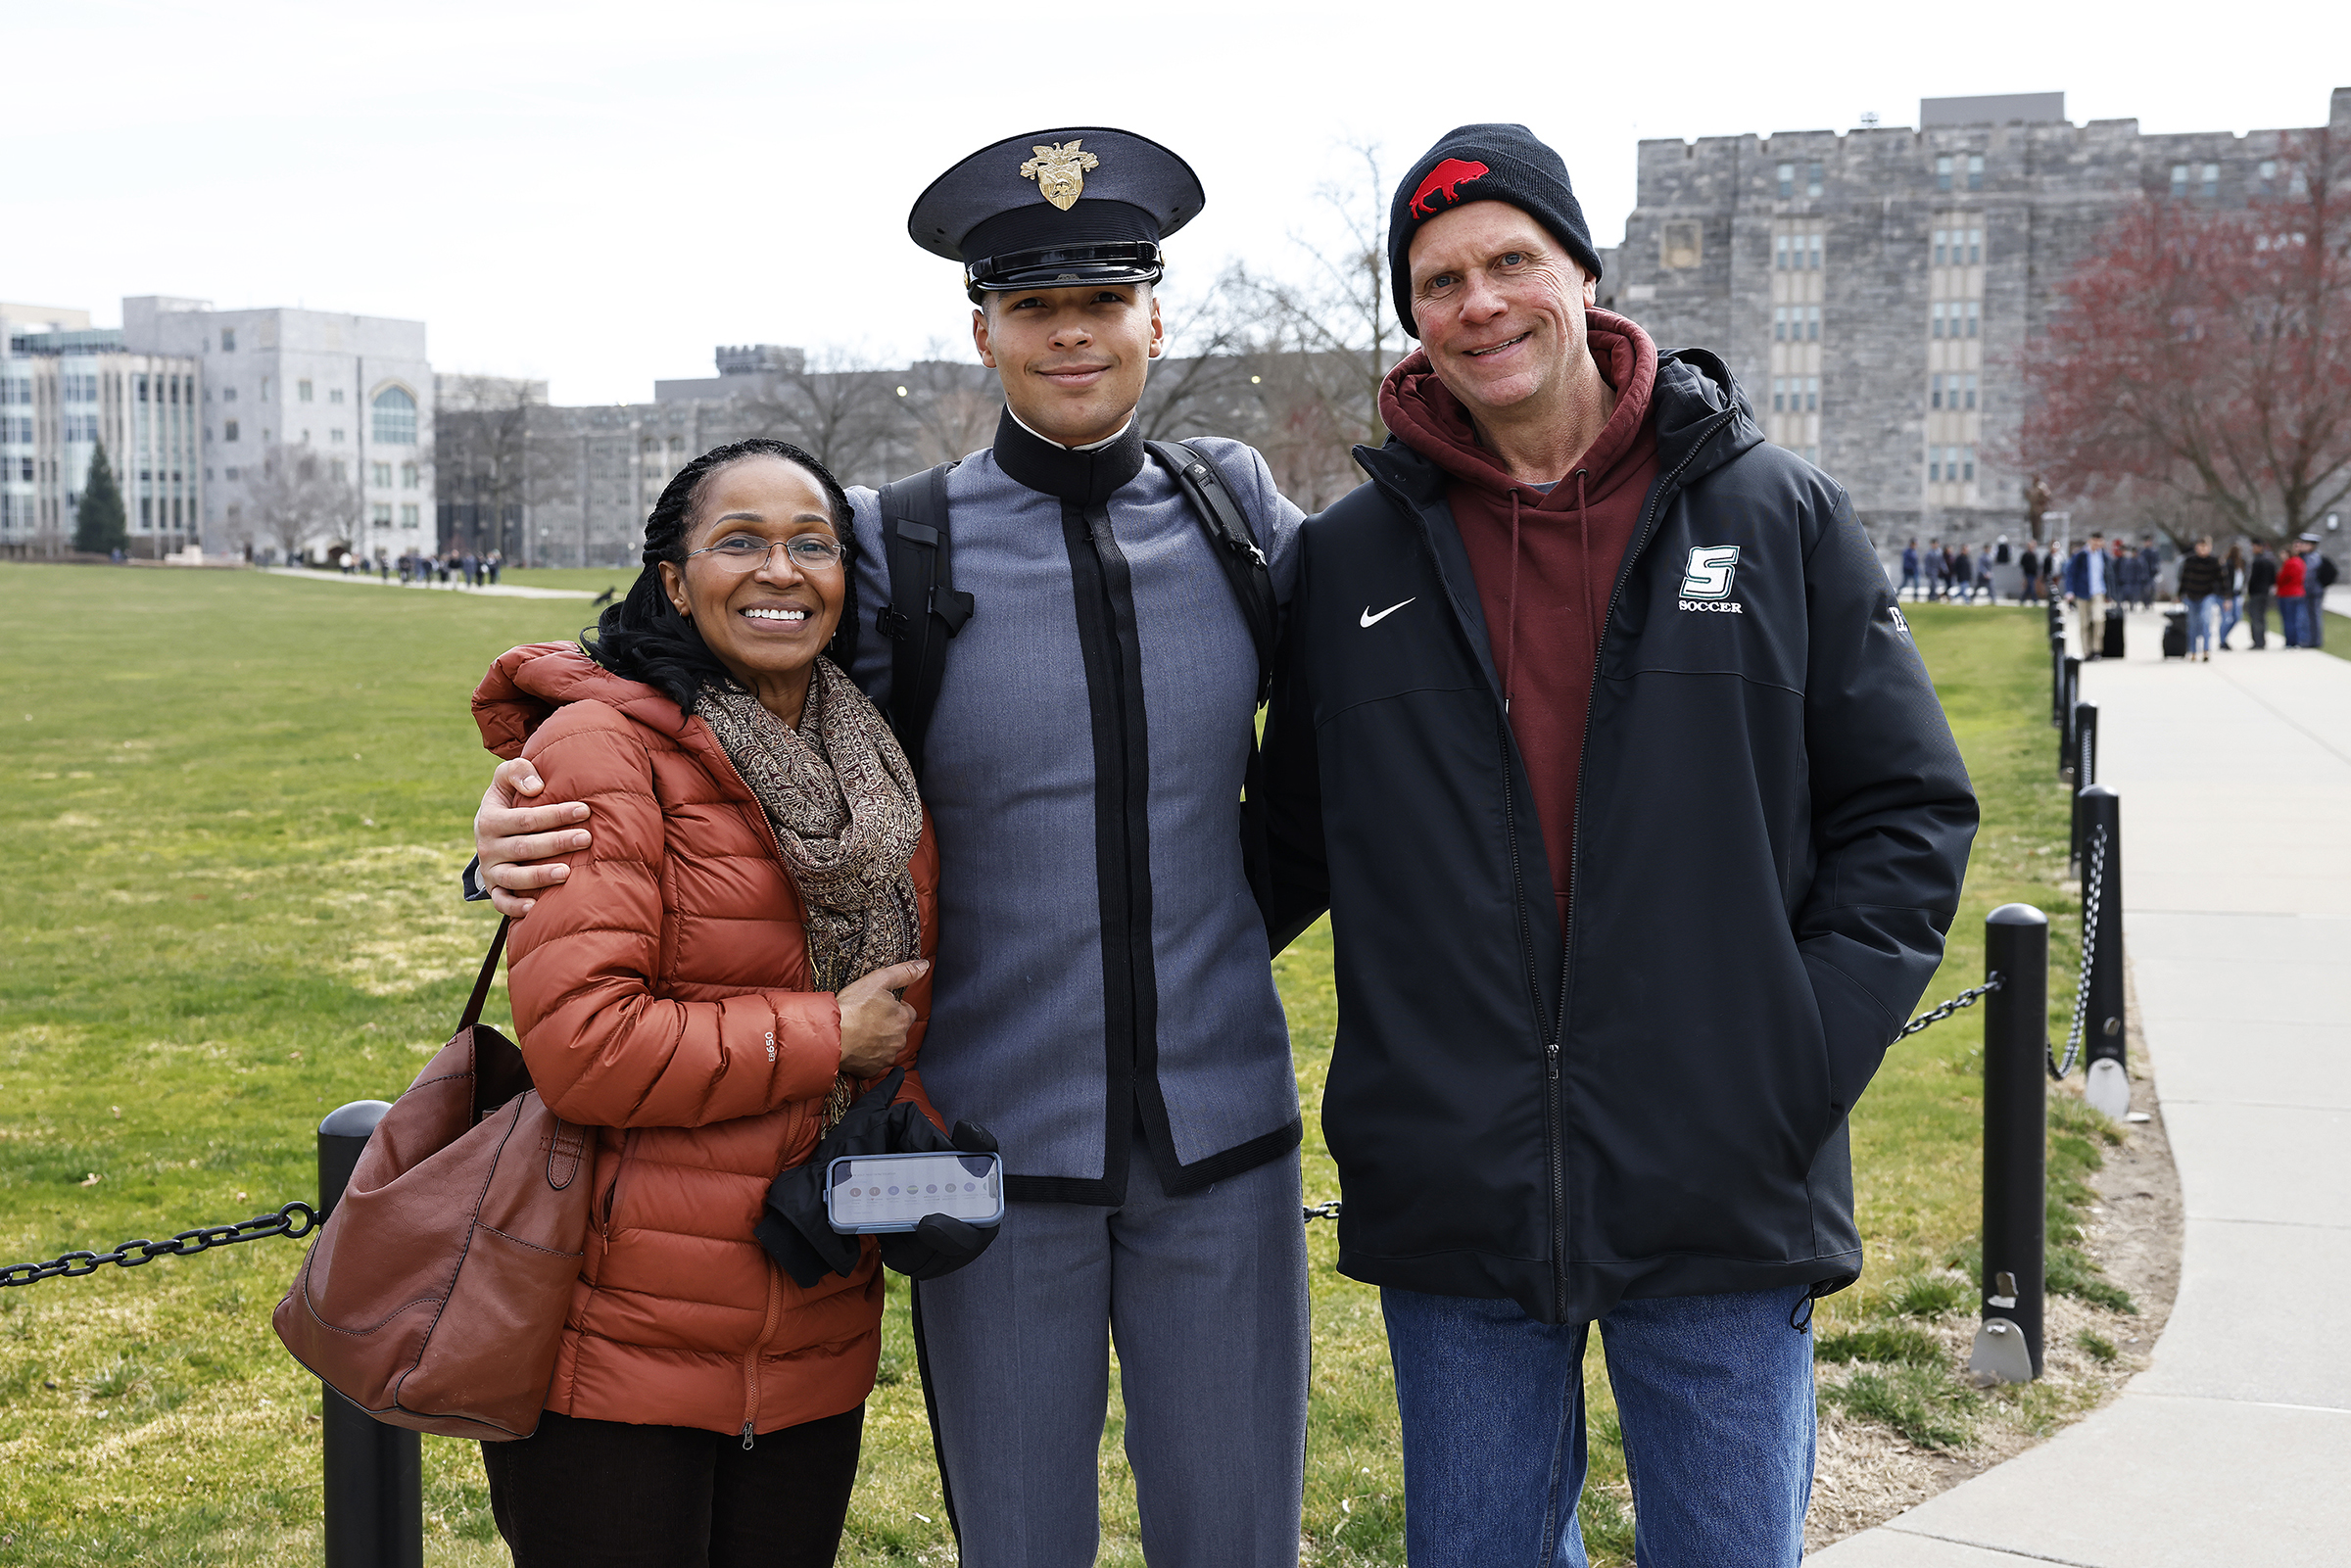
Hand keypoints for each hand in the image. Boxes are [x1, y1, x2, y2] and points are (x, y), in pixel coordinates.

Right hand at [476, 755, 592, 916]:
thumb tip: (536, 787)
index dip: (555, 814)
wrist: (491, 828)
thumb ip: (517, 771)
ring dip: (540, 876)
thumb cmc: (509, 799)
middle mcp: (487, 847)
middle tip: (586, 838)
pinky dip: (515, 908)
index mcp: (490, 820)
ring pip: (514, 878)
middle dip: (557, 843)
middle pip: (525, 848)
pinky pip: (501, 902)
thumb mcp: (506, 778)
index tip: (584, 810)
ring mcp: (491, 870)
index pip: (526, 819)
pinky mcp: (494, 889)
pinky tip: (535, 908)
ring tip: (567, 872)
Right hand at [837, 960, 928, 1078]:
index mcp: (903, 1019)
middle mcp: (899, 1040)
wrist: (831, 1035)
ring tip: (859, 1031)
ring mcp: (886, 1057)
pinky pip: (873, 1062)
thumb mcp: (878, 981)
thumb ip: (904, 973)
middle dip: (886, 1024)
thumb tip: (924, 966)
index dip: (893, 1006)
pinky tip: (855, 1046)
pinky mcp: (872, 1069)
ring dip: (877, 1040)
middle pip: (897, 1030)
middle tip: (866, 1017)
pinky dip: (866, 1055)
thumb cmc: (853, 1007)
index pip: (907, 1011)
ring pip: (886, 1046)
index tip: (877, 1005)